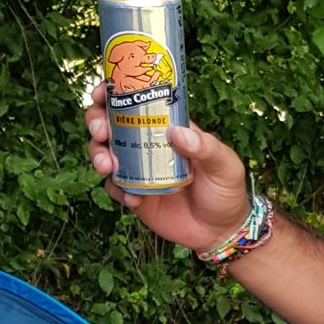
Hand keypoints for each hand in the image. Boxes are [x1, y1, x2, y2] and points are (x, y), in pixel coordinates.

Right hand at [85, 82, 252, 253]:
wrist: (220, 231)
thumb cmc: (226, 190)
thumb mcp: (225, 164)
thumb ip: (206, 147)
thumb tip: (176, 131)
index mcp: (167, 127)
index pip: (136, 102)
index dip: (113, 93)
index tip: (102, 93)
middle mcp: (147, 145)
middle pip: (110, 124)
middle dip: (97, 122)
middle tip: (102, 132)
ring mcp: (138, 170)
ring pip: (105, 154)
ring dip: (98, 155)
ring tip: (107, 166)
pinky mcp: (134, 196)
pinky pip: (114, 188)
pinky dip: (117, 191)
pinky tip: (134, 199)